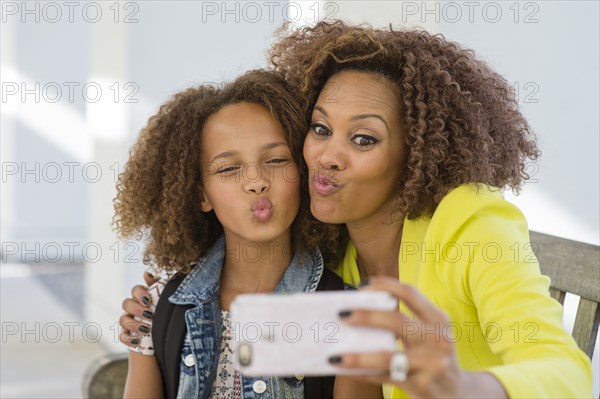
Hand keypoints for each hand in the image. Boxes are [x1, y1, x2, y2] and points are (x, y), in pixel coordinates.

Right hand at [119, 271, 158, 347]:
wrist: (166, 335)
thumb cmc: (165, 313)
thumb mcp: (164, 298)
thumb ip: (157, 285)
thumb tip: (146, 273)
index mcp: (141, 296)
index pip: (135, 289)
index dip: (140, 293)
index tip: (149, 300)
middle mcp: (132, 307)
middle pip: (126, 303)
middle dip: (137, 309)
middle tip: (150, 315)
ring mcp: (128, 321)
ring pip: (122, 319)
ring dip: (133, 324)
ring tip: (147, 329)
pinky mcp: (127, 335)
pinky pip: (121, 336)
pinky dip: (128, 338)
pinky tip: (137, 341)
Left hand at [330, 276, 482, 397]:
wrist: (461, 394)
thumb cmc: (435, 357)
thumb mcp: (431, 335)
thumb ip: (406, 322)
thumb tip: (361, 311)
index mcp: (438, 320)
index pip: (410, 293)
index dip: (384, 285)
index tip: (361, 285)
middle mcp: (437, 339)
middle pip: (397, 321)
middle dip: (366, 316)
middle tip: (342, 314)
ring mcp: (431, 364)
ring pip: (387, 356)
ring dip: (358, 357)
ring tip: (335, 356)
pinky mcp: (422, 386)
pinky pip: (384, 377)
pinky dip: (363, 373)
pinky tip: (346, 370)